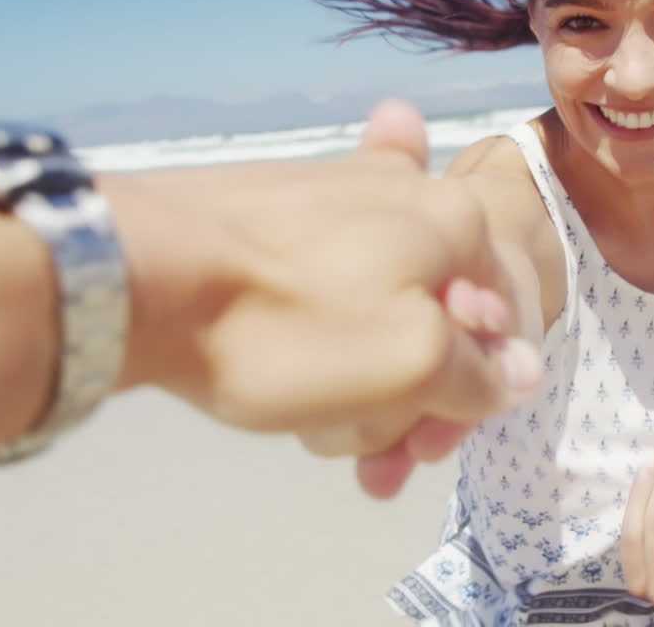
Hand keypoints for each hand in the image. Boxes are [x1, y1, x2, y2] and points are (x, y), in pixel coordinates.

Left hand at [101, 99, 539, 482]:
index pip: (506, 323)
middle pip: (440, 315)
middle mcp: (402, 191)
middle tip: (371, 462)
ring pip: (376, 308)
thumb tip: (520, 371)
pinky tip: (280, 370)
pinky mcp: (270, 211)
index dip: (477, 400)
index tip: (424, 451)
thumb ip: (480, 374)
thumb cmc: (286, 324)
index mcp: (453, 218)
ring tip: (312, 424)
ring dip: (358, 379)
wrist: (132, 270)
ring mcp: (330, 193)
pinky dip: (314, 337)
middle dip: (412, 396)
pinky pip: (321, 286)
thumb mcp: (409, 366)